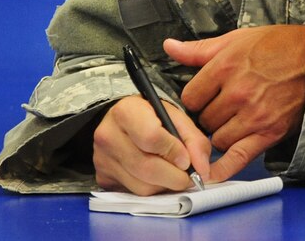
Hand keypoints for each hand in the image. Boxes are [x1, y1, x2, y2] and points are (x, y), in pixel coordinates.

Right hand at [94, 95, 211, 194]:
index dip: (174, 151)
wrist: (121, 120)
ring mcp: (102, 159)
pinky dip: (153, 189)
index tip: (187, 159)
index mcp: (126, 112)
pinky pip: (134, 192)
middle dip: (175, 177)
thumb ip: (194, 139)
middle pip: (146, 167)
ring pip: (141, 186)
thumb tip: (203, 170)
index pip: (151, 137)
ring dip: (165, 185)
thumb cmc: (152, 116)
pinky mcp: (102, 177)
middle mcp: (108, 135)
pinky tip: (158, 177)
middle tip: (189, 176)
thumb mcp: (176, 116)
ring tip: (174, 174)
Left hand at [163, 25, 304, 182]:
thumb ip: (200, 50)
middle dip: (209, 117)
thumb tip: (170, 47)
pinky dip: (224, 169)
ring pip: (218, 139)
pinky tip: (212, 174)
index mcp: (225, 67)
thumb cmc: (279, 46)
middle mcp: (237, 93)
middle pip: (204, 120)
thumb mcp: (237, 39)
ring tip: (233, 122)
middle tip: (222, 109)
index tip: (204, 98)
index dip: (195, 99)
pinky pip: (239, 157)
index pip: (190, 97)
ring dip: (221, 134)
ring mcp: (254, 115)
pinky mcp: (270, 131)